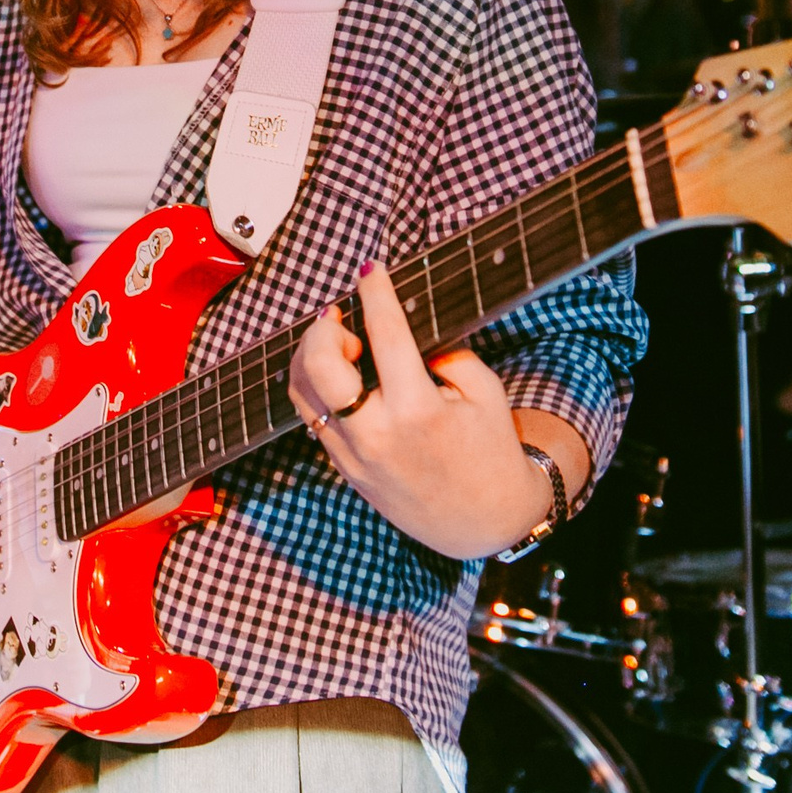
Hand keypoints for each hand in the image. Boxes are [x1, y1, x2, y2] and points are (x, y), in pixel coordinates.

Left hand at [291, 261, 591, 560]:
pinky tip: (337, 374)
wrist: (484, 522)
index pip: (385, 335)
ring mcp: (354, 456)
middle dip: (323, 329)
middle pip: (319, 366)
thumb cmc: (489, 452)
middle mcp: (377, 434)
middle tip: (341, 317)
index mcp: (418, 411)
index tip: (371, 270)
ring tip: (339, 343)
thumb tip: (404, 328)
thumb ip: (446, 355)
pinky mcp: (344, 469)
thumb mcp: (484, 393)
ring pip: (302, 393)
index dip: (376, 293)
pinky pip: (312, 418)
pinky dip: (315, 387)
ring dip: (310, 356)